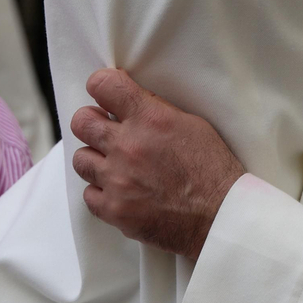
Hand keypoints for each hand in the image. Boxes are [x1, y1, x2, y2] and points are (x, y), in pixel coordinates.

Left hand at [70, 69, 244, 260]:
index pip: (103, 85)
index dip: (101, 87)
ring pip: (80, 159)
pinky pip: (88, 194)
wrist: (221, 216)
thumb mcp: (192, 124)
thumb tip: (129, 103)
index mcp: (149, 119)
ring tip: (115, 165)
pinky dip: (101, 192)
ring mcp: (117, 180)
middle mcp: (127, 146)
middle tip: (106, 131)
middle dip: (92, 123)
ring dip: (96, 159)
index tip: (106, 95)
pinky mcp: (114, 209)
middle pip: (81, 122)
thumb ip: (155, 111)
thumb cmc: (213, 170)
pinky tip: (119, 191)